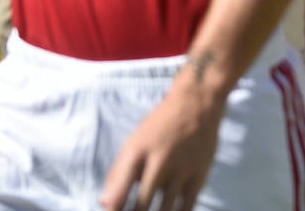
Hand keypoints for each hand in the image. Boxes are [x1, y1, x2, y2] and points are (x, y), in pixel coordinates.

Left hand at [99, 69, 225, 210]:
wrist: (198, 104)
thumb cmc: (160, 126)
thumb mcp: (134, 142)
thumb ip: (118, 173)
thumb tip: (105, 204)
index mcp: (137, 152)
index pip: (119, 190)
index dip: (114, 208)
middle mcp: (159, 161)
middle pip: (142, 205)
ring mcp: (181, 169)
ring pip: (165, 210)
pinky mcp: (199, 175)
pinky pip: (186, 207)